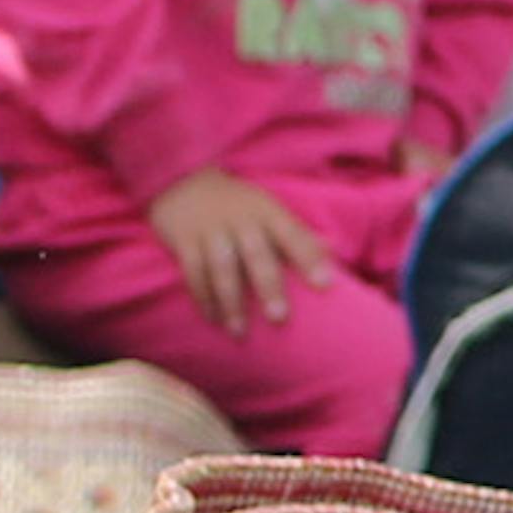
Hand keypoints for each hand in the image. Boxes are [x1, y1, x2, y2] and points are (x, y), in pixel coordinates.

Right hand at [147, 168, 333, 341]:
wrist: (183, 180)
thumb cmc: (238, 203)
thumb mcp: (268, 208)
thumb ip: (295, 232)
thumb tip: (330, 253)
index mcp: (267, 212)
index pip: (293, 234)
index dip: (309, 258)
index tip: (326, 285)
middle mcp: (240, 220)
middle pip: (257, 254)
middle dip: (268, 287)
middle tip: (279, 318)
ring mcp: (210, 229)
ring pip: (222, 268)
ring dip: (231, 302)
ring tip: (240, 332)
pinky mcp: (183, 239)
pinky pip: (193, 272)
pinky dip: (203, 297)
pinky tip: (213, 319)